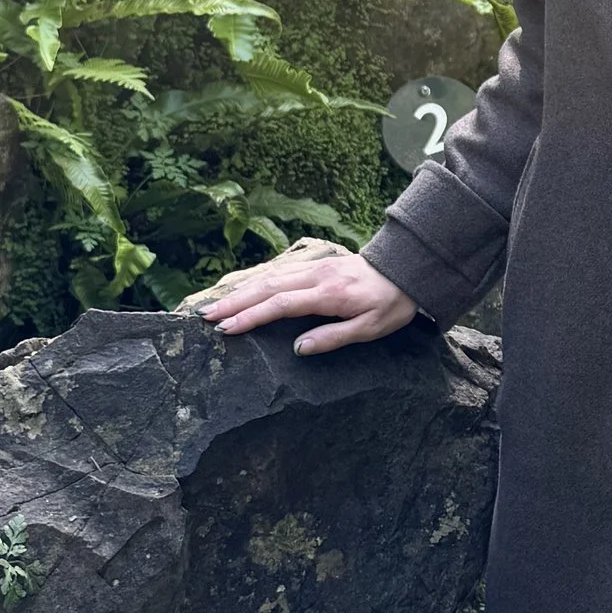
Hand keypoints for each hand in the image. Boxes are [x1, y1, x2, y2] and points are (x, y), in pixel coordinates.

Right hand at [188, 238, 415, 354]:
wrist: (406, 270)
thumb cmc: (390, 304)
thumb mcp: (370, 328)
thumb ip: (333, 337)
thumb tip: (298, 348)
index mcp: (329, 294)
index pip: (281, 305)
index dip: (251, 317)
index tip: (227, 329)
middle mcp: (316, 276)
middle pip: (266, 287)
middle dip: (234, 302)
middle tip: (205, 317)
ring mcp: (314, 266)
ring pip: (269, 276)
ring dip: (240, 291)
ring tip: (214, 306)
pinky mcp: (315, 264)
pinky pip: (279, 271)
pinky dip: (255, 281)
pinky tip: (241, 290)